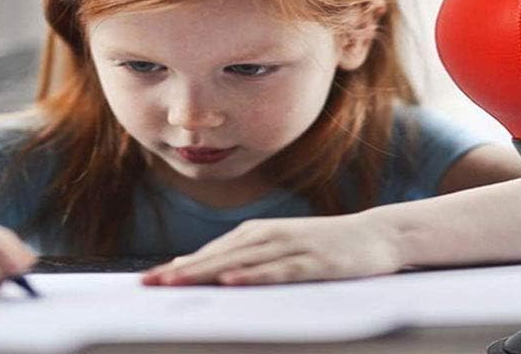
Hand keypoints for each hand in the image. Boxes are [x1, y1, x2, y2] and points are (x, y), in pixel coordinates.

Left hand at [141, 212, 400, 286]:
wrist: (375, 235)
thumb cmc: (322, 246)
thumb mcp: (278, 248)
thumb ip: (241, 258)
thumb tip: (197, 269)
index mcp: (256, 234)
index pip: (209, 253)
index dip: (178, 267)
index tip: (146, 282)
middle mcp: (267, 235)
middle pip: (217, 256)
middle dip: (182, 271)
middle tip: (149, 285)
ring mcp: (290, 246)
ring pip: (240, 262)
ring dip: (206, 272)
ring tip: (176, 283)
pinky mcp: (312, 261)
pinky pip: (277, 270)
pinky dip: (253, 276)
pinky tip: (232, 282)